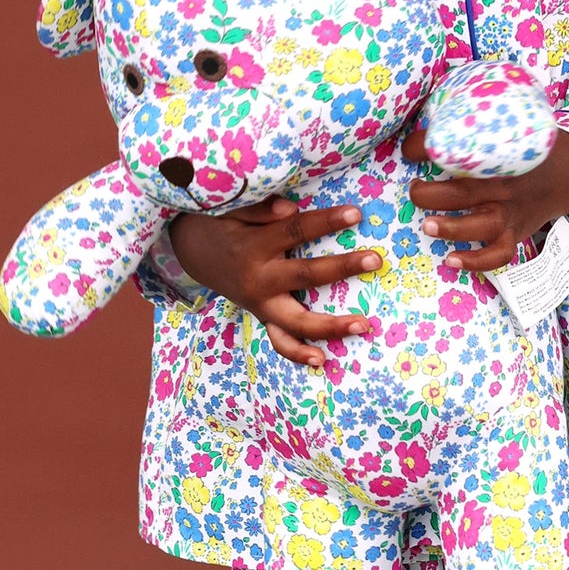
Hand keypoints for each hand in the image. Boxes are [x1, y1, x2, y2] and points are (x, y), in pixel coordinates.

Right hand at [167, 197, 381, 370]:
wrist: (193, 253)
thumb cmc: (223, 226)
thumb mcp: (234, 211)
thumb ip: (261, 209)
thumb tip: (291, 210)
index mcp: (254, 247)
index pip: (295, 231)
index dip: (325, 222)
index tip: (355, 214)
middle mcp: (259, 279)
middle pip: (305, 276)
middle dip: (342, 268)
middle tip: (375, 260)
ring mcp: (261, 304)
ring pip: (297, 321)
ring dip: (331, 326)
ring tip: (364, 325)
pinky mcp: (262, 317)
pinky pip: (279, 341)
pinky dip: (299, 353)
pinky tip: (322, 360)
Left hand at [404, 121, 568, 275]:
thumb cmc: (532, 150)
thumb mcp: (510, 131)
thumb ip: (479, 129)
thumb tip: (431, 124)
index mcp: (502, 156)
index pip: (461, 149)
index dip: (429, 147)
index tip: (409, 149)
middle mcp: (506, 186)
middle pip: (467, 192)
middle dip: (435, 194)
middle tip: (416, 190)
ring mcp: (512, 213)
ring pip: (482, 226)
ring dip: (453, 228)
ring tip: (427, 226)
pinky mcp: (516, 234)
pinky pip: (498, 255)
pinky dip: (476, 261)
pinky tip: (451, 260)